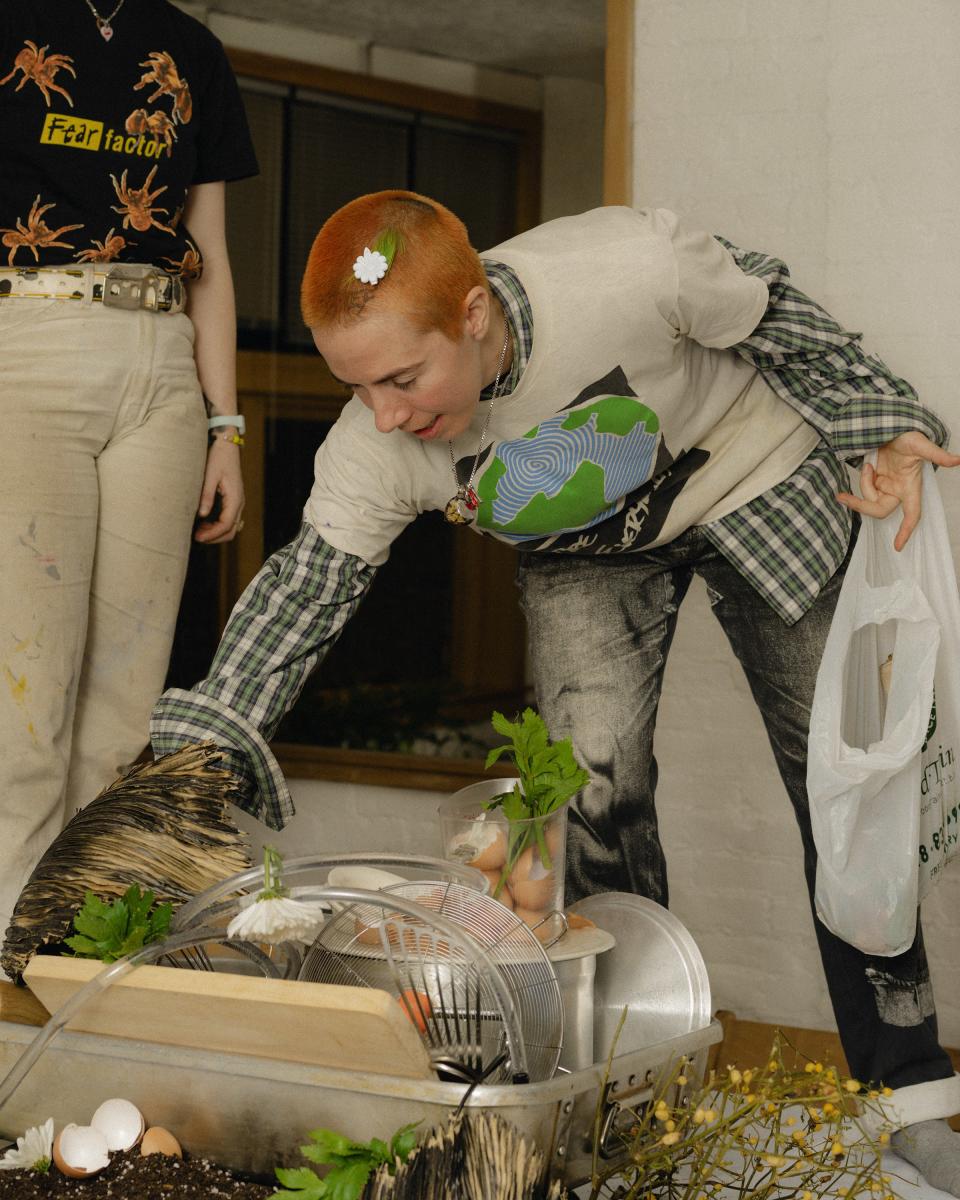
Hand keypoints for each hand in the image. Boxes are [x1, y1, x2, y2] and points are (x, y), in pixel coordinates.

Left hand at [194, 440, 244, 542]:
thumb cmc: (218, 457)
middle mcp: (239, 502)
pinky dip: (218, 525)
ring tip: (199, 531)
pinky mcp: (233, 500)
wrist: (227, 445)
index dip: (212, 534)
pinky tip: (205, 523)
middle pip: (231, 530)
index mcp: (235, 498)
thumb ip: (207, 496)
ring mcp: (238, 502)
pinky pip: (229, 519)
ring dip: (216, 532)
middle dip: (214, 537)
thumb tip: (202, 515)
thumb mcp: (210, 476)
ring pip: (231, 527)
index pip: (226, 525)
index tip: (197, 538)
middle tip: (197, 537)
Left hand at [836, 431, 959, 549]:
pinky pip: (864, 488)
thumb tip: (958, 460)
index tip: (898, 546)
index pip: (912, 514)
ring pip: (868, 498)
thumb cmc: (908, 435)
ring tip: (870, 463)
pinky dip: (863, 478)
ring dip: (864, 483)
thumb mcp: (920, 444)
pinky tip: (868, 464)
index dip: (906, 530)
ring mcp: (885, 486)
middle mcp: (898, 490)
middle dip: (861, 504)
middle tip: (843, 497)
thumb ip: (936, 455)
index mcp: (911, 487)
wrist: (891, 426)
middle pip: (879, 510)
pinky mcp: (875, 481)